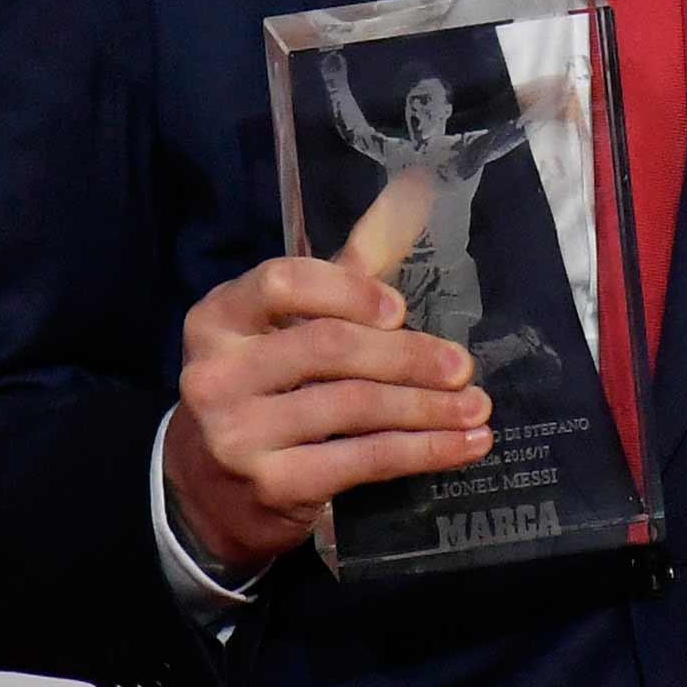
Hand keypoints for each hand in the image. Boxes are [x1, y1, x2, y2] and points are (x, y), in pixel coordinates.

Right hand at [162, 255, 491, 579]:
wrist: (211, 490)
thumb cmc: (263, 389)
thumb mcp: (286, 326)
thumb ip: (346, 269)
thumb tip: (412, 195)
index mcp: (217, 318)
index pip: (281, 282)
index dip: (348, 291)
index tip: (400, 309)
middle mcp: (216, 374)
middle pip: (328, 348)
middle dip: (407, 356)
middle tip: (463, 366)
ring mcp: (238, 435)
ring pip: (354, 407)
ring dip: (428, 407)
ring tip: (475, 408)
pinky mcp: (271, 485)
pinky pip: (363, 461)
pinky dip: (423, 451)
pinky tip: (462, 446)